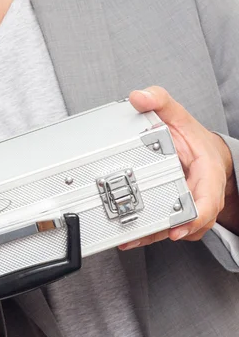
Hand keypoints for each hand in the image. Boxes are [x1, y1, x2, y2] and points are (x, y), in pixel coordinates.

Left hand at [118, 86, 233, 249]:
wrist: (200, 149)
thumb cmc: (191, 136)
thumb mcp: (177, 114)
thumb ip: (159, 100)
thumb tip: (139, 97)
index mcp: (207, 173)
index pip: (206, 201)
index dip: (194, 217)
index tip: (177, 228)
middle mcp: (200, 193)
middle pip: (188, 222)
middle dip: (163, 231)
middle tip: (138, 236)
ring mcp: (189, 205)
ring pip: (174, 227)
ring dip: (153, 236)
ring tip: (127, 240)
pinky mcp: (176, 210)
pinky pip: (166, 225)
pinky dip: (150, 233)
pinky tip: (128, 236)